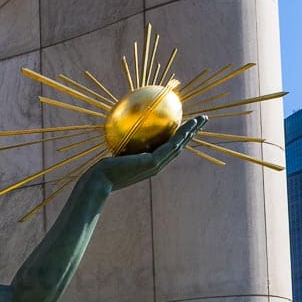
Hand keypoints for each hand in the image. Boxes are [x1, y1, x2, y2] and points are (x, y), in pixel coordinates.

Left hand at [92, 115, 206, 190]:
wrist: (99, 181)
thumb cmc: (101, 170)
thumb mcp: (113, 153)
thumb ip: (120, 143)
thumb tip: (118, 124)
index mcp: (150, 163)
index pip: (168, 149)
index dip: (179, 138)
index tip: (185, 126)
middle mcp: (157, 165)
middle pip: (179, 146)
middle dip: (191, 133)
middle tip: (201, 120)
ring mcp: (156, 165)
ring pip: (180, 144)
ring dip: (192, 131)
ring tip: (202, 119)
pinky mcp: (153, 162)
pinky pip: (171, 145)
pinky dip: (181, 134)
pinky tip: (187, 123)